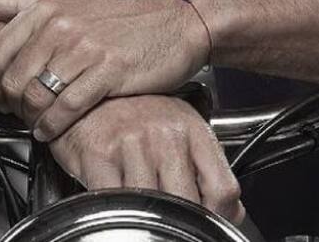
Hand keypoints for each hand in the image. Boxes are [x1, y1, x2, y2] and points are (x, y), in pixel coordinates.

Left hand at [0, 0, 208, 138]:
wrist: (174, 23)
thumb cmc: (121, 16)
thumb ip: (19, 3)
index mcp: (48, 8)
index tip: (1, 94)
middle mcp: (62, 25)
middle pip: (12, 80)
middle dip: (11, 105)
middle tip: (20, 114)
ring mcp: (85, 48)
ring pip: (36, 96)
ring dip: (31, 118)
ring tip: (37, 122)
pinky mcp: (108, 71)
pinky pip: (66, 108)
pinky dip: (52, 126)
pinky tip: (52, 130)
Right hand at [49, 94, 244, 225]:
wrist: (85, 93)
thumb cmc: (132, 112)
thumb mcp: (177, 128)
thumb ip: (205, 167)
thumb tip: (232, 212)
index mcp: (191, 128)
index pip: (223, 188)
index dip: (219, 217)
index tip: (208, 224)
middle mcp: (165, 133)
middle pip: (189, 203)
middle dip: (182, 223)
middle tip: (172, 225)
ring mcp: (133, 142)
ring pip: (153, 207)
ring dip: (147, 219)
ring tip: (142, 215)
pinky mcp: (101, 153)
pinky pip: (116, 201)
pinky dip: (118, 213)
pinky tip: (118, 208)